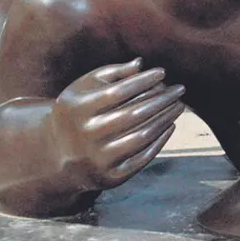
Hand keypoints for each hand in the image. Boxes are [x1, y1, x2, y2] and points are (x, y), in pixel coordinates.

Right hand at [48, 58, 185, 190]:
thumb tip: (141, 63)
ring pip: (143, 135)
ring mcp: (98, 159)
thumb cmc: (79, 112)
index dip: (142, 81)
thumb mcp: (84, 89)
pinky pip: (143, 157)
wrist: (59, 155)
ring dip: (166, 118)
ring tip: (179, 105)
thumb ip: (111, 73)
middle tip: (179, 89)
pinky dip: (161, 140)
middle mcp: (86, 136)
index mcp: (76, 110)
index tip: (162, 72)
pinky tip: (170, 124)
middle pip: (134, 114)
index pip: (117, 92)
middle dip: (162, 99)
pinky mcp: (111, 177)